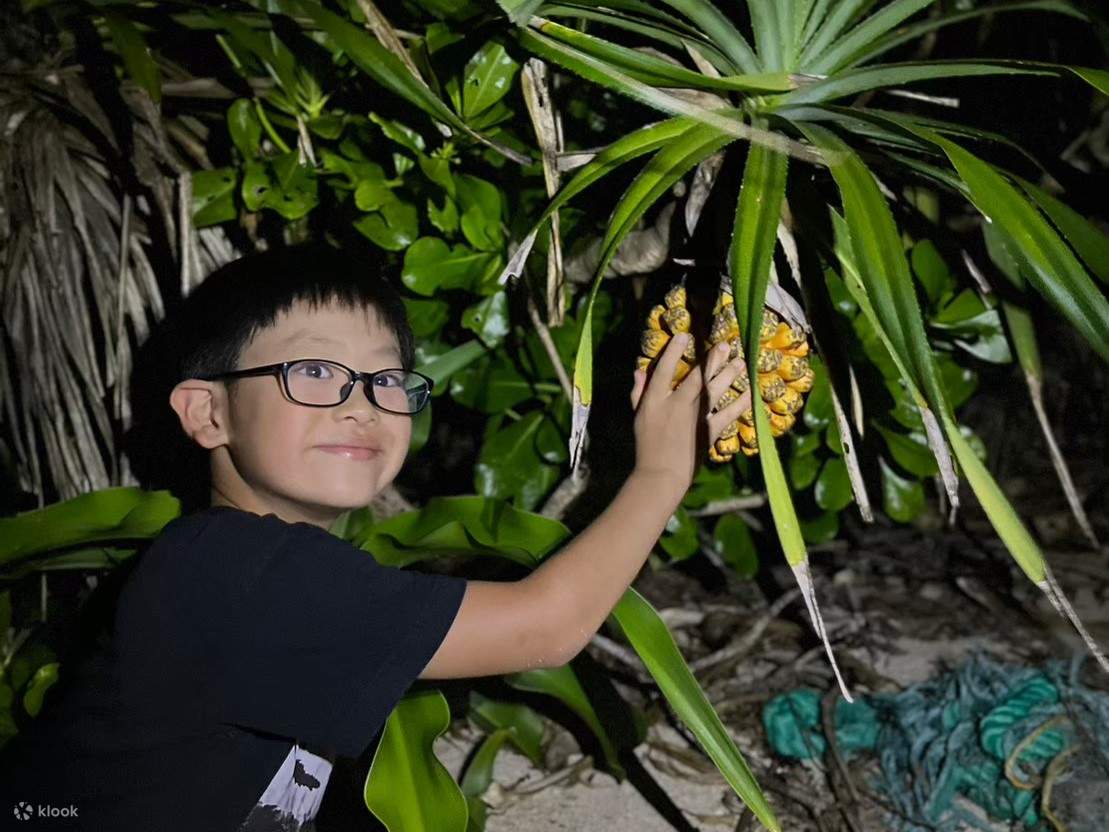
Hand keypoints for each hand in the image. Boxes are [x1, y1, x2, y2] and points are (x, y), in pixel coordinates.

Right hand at [629, 335, 752, 495]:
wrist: (660, 474)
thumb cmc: (646, 445)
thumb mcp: (637, 417)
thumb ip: (638, 392)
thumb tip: (639, 370)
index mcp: (654, 401)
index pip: (663, 370)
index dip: (674, 352)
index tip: (685, 336)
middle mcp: (675, 405)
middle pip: (696, 378)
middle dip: (711, 360)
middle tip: (725, 345)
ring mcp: (694, 418)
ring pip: (714, 391)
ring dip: (728, 375)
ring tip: (741, 361)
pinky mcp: (709, 432)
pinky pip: (727, 414)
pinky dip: (739, 403)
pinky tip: (750, 392)